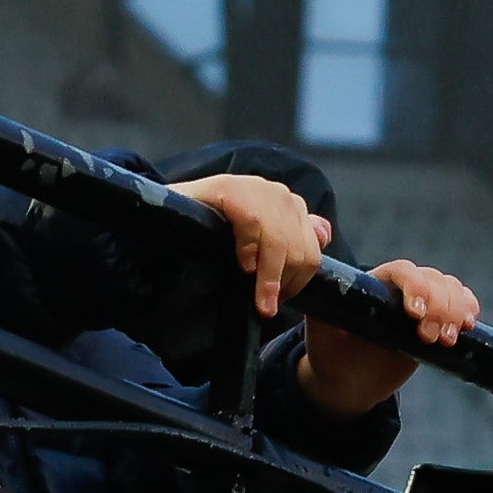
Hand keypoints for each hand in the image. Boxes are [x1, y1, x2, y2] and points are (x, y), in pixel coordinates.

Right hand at [173, 171, 328, 318]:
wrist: (168, 215)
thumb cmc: (213, 233)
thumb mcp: (257, 239)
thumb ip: (290, 236)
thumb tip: (324, 234)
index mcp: (288, 205)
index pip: (312, 249)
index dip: (298, 281)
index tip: (278, 301)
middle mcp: (276, 193)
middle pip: (300, 248)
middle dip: (284, 283)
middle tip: (265, 305)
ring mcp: (254, 187)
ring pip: (279, 240)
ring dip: (269, 278)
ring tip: (258, 299)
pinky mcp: (230, 187)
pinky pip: (253, 222)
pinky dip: (250, 249)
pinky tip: (242, 265)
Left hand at [297, 257, 480, 419]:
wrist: (345, 379)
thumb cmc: (329, 348)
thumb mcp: (320, 326)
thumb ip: (321, 304)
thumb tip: (313, 277)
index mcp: (375, 282)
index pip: (402, 271)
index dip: (414, 287)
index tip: (414, 314)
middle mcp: (401, 288)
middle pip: (433, 279)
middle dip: (439, 306)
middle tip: (429, 338)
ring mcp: (422, 303)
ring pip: (450, 289)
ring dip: (456, 310)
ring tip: (446, 340)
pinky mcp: (437, 321)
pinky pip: (461, 303)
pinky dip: (468, 308)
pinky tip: (469, 324)